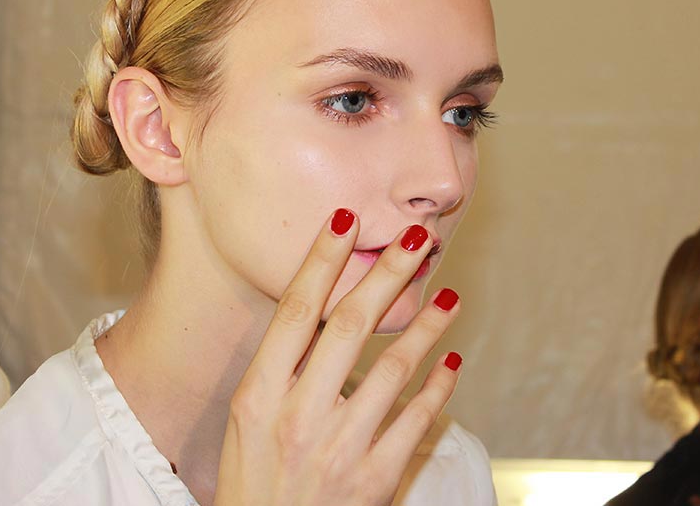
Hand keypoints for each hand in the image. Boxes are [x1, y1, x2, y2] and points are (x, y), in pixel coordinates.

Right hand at [215, 209, 462, 505]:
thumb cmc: (252, 483)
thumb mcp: (247, 422)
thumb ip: (280, 371)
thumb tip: (316, 313)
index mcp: (259, 395)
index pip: (297, 311)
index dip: (323, 259)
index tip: (347, 219)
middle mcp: (298, 414)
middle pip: (349, 325)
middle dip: (388, 274)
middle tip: (419, 237)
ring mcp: (339, 448)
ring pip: (392, 368)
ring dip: (427, 327)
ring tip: (448, 295)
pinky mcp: (372, 479)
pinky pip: (414, 422)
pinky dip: (437, 390)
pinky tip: (452, 364)